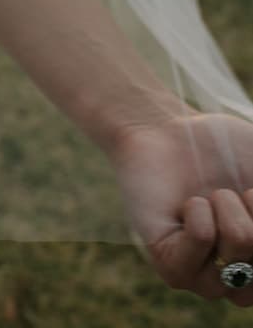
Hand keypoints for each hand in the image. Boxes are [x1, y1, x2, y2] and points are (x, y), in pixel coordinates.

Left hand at [109, 112, 252, 303]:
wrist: (170, 132)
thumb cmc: (227, 152)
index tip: (249, 192)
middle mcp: (242, 283)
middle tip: (232, 195)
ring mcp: (208, 282)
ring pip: (239, 239)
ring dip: (225, 202)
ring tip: (208, 198)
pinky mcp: (173, 269)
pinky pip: (202, 237)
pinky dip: (199, 208)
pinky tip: (188, 205)